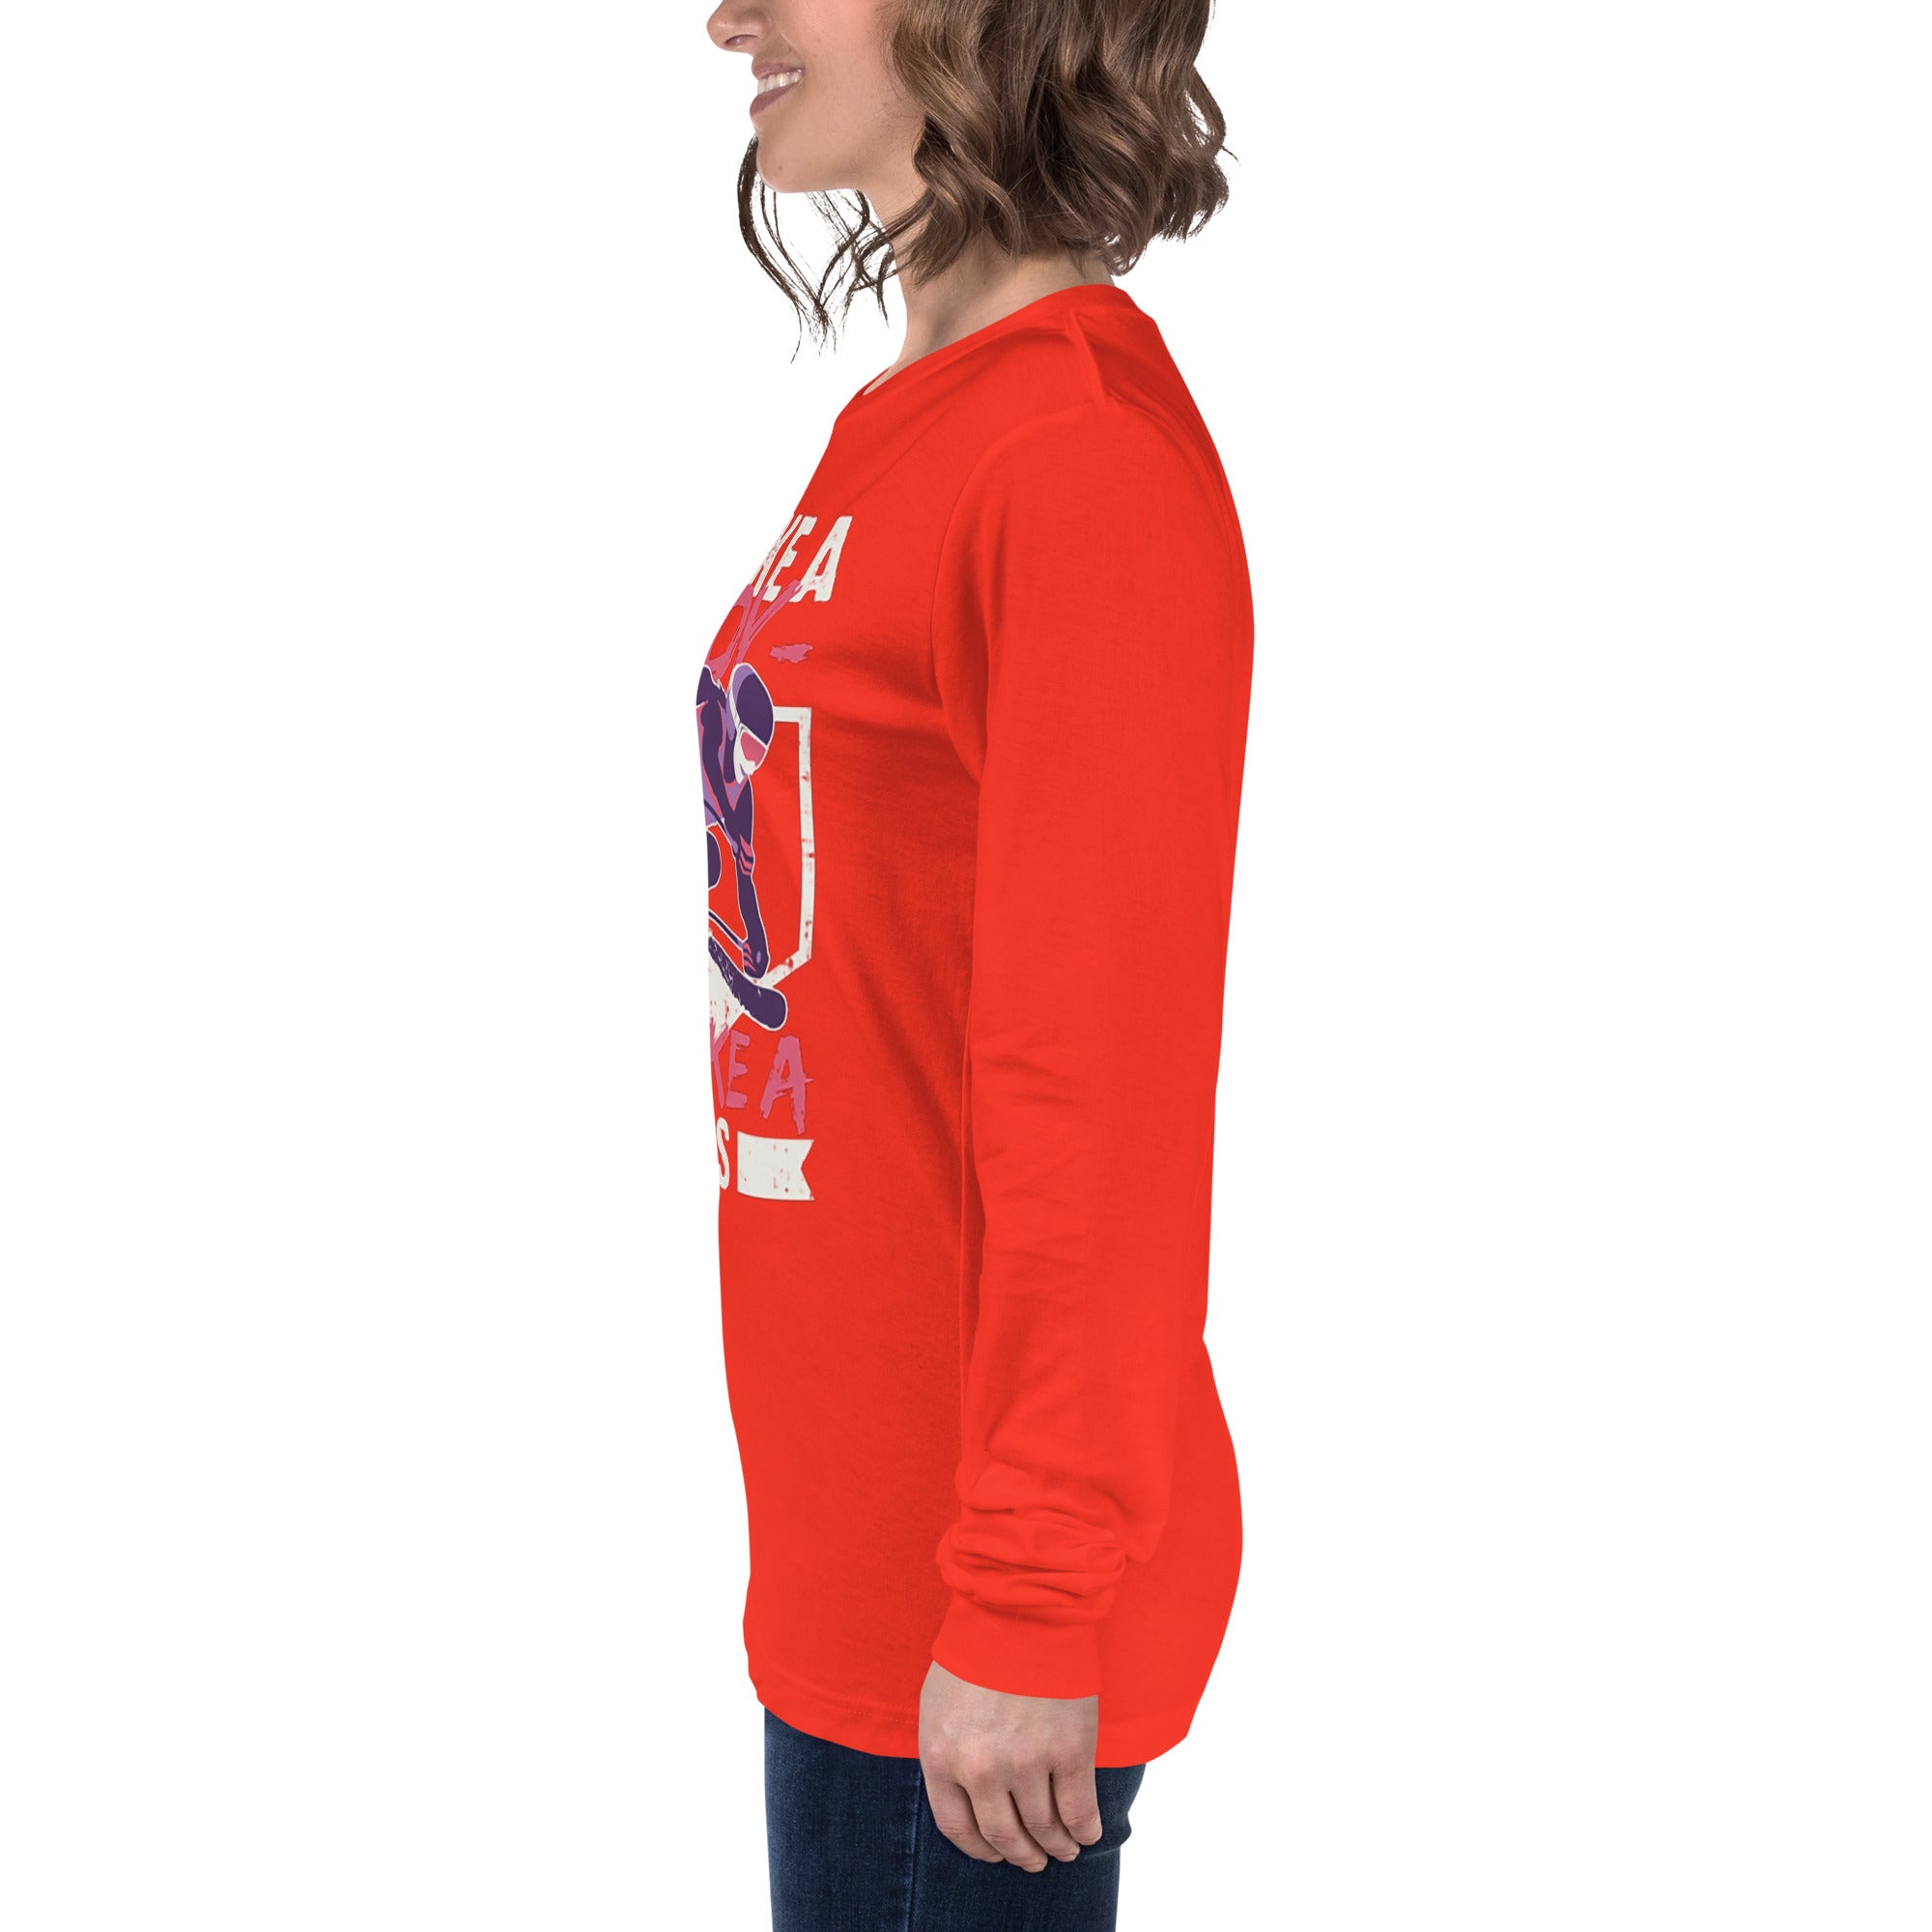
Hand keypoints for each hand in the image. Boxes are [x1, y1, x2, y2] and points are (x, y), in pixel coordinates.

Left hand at [917, 1660, 1102, 1872]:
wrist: (1020, 1607)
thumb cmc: (977, 1649)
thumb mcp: (938, 1703)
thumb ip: (948, 1752)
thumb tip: (965, 1793)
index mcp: (941, 1757)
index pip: (958, 1829)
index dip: (981, 1849)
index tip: (996, 1853)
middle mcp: (981, 1769)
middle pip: (1003, 1836)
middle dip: (1020, 1855)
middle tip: (1033, 1860)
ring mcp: (1027, 1763)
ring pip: (1044, 1828)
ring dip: (1055, 1847)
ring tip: (1063, 1851)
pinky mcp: (1069, 1751)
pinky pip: (1079, 1810)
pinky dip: (1085, 1830)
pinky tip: (1087, 1835)